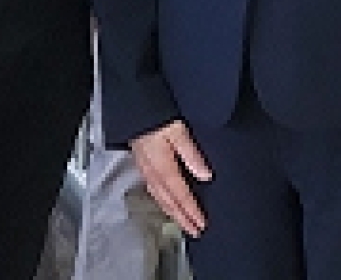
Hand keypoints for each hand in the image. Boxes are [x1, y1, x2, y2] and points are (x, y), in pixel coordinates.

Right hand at [131, 119, 211, 236]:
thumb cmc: (157, 118)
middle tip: (194, 231)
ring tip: (183, 223)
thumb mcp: (178, 131)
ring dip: (173, 213)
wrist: (134, 110)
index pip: (182, 196)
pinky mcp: (142, 165)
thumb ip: (191, 153)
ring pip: (161, 199)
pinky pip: (154, 191)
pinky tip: (166, 202)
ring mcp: (146, 171)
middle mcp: (153, 174)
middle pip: (170, 203)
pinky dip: (163, 202)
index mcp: (164, 168)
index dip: (192, 211)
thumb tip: (206, 175)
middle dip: (183, 219)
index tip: (202, 224)